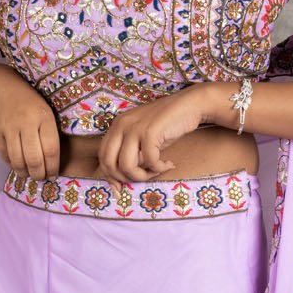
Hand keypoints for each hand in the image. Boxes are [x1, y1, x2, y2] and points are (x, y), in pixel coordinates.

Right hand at [0, 62, 62, 178]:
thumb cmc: (28, 101)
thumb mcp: (45, 111)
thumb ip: (49, 133)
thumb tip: (52, 162)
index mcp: (44, 117)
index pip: (51, 150)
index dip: (53, 168)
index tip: (53, 174)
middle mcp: (26, 123)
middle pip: (34, 160)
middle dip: (39, 174)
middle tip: (41, 177)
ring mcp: (8, 128)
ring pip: (18, 161)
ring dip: (25, 173)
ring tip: (30, 174)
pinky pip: (5, 156)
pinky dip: (12, 165)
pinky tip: (18, 165)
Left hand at [93, 84, 224, 182]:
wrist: (189, 105)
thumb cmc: (168, 124)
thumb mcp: (143, 138)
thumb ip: (131, 153)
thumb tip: (122, 179)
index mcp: (117, 125)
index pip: (103, 156)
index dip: (110, 175)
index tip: (122, 187)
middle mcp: (121, 125)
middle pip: (109, 163)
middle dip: (125, 178)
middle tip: (143, 178)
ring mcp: (134, 127)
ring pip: (126, 165)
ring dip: (143, 176)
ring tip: (157, 171)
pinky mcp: (150, 131)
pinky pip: (149, 161)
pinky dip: (159, 168)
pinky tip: (169, 164)